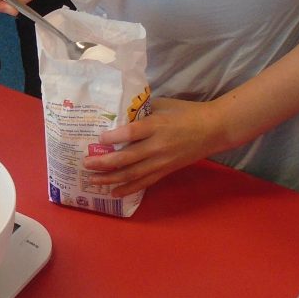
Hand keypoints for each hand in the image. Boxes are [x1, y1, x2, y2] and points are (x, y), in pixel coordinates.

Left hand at [83, 97, 232, 196]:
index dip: (114, 137)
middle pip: (127, 158)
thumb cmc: (186, 113)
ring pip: (132, 174)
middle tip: (85, 164)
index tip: (98, 139)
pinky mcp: (166, 171)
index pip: (132, 133)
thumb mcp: (164, 104)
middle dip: (104, 162)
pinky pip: (144, 182)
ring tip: (92, 180)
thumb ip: (142, 109)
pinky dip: (128, 189)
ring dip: (110, 179)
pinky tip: (113, 193)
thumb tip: (118, 113)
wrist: (213, 130)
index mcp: (157, 126)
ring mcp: (162, 161)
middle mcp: (158, 146)